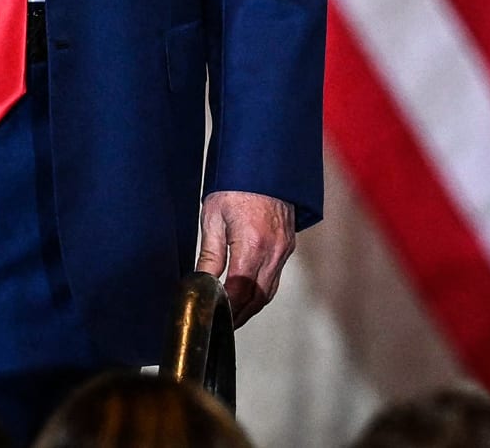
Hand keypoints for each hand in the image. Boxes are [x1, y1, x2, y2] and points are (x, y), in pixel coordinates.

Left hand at [195, 189, 294, 326]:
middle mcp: (273, 252)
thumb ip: (209, 255)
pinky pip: (275, 277)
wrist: (265, 163)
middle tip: (222, 326)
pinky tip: (248, 293)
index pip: (239, 292)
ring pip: (269, 291)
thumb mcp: (213, 217)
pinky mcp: (288, 245)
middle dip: (240, 315)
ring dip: (252, 306)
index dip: (227, 311)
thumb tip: (201, 282)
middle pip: (258, 298)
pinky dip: (261, 291)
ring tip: (233, 316)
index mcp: (252, 245)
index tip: (214, 319)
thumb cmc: (236, 185)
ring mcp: (284, 249)